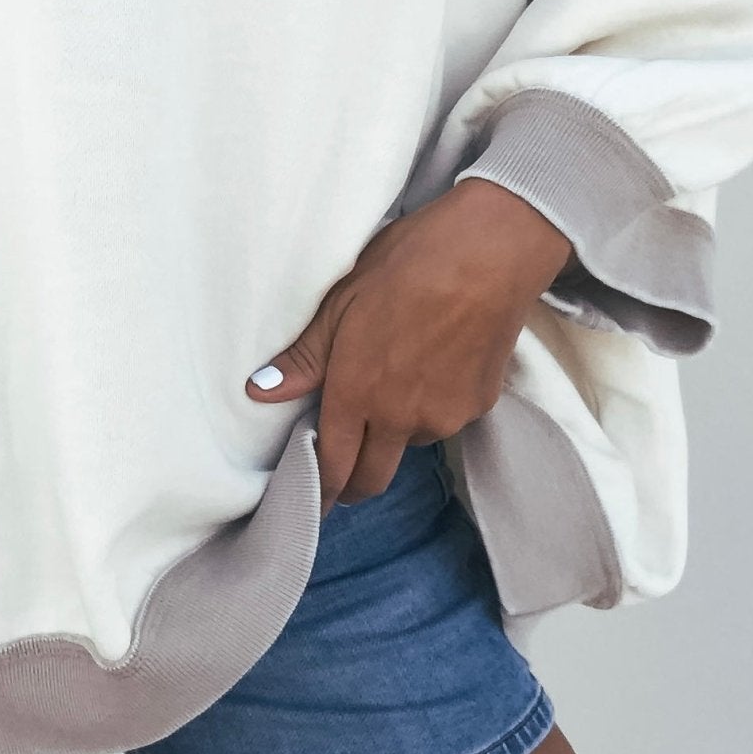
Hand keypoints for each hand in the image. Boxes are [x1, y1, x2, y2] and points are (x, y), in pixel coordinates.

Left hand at [245, 179, 573, 511]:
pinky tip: (434, 363)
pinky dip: (433, 406)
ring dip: (396, 431)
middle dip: (353, 483)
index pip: (334, 467)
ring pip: (410, 444)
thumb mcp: (342, 300)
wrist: (492, 250)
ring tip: (396, 381)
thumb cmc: (408, 263)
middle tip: (343, 471)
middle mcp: (401, 417)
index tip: (314, 503)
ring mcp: (445, 415)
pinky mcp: (481, 405)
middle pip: (373, 478)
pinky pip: (445, 419)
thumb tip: (261, 391)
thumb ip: (306, 356)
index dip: (321, 491)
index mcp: (358, 392)